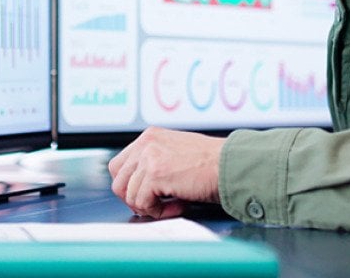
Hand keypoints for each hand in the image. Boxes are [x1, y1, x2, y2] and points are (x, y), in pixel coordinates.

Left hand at [108, 126, 224, 218]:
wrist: (231, 164)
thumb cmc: (213, 162)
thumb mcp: (177, 152)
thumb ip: (156, 161)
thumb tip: (141, 185)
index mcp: (151, 136)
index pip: (120, 165)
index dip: (131, 185)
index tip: (147, 195)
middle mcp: (146, 143)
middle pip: (118, 180)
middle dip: (134, 197)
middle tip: (154, 204)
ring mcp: (148, 157)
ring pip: (128, 195)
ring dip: (149, 206)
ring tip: (172, 204)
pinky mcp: (154, 174)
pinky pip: (142, 203)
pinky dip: (159, 212)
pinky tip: (178, 205)